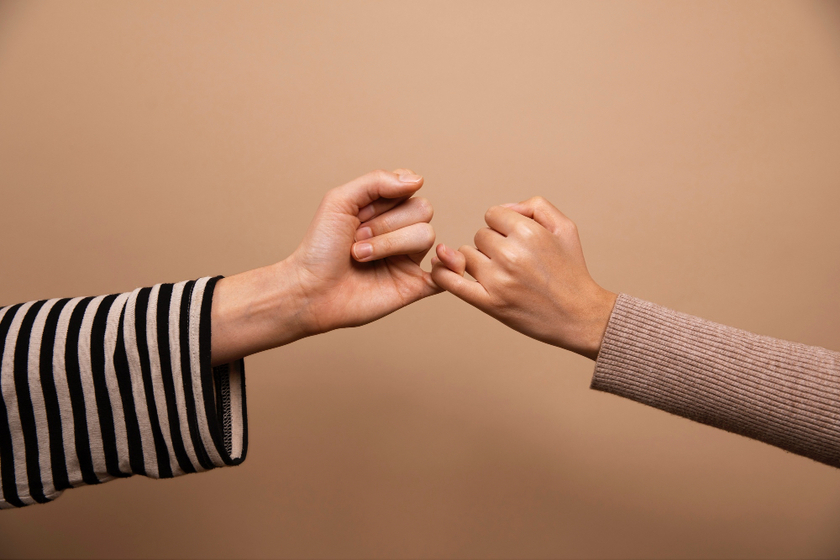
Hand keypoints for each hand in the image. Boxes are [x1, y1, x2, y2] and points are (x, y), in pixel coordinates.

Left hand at [289, 168, 439, 333]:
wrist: (308, 289)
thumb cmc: (319, 247)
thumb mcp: (339, 200)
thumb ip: (377, 181)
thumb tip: (418, 180)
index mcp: (386, 210)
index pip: (410, 188)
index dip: (386, 198)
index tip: (359, 212)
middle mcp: (401, 232)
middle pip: (422, 210)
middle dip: (385, 223)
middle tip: (356, 238)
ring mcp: (408, 259)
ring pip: (427, 236)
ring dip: (389, 244)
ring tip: (361, 256)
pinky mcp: (414, 286)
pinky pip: (447, 275)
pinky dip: (450, 266)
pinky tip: (437, 264)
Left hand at [430, 196, 616, 359]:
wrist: (580, 316)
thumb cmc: (572, 271)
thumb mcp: (565, 228)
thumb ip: (536, 206)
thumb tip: (506, 207)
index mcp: (529, 232)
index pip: (492, 214)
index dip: (502, 225)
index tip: (514, 239)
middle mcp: (511, 254)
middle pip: (479, 235)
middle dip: (492, 244)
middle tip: (514, 261)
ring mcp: (498, 280)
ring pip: (466, 255)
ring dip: (478, 261)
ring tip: (501, 273)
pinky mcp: (489, 303)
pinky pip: (451, 282)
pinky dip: (442, 274)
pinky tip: (441, 270)